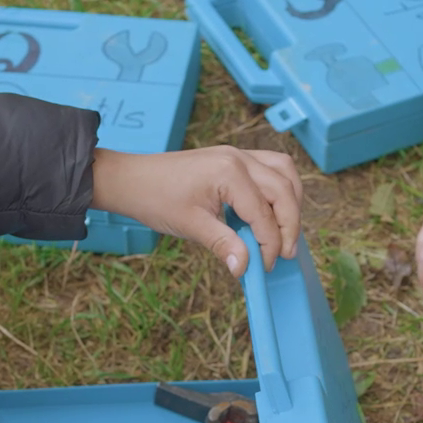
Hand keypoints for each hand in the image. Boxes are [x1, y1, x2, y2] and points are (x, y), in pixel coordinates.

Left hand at [90, 147, 302, 276]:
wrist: (132, 179)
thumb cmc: (155, 198)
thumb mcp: (191, 226)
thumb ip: (223, 245)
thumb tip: (245, 269)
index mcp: (229, 172)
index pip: (263, 213)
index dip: (269, 244)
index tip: (265, 266)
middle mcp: (240, 157)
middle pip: (284, 190)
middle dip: (290, 224)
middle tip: (285, 253)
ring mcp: (238, 154)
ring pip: (284, 172)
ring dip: (291, 202)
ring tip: (286, 231)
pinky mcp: (234, 158)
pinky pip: (271, 167)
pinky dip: (279, 189)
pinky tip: (272, 211)